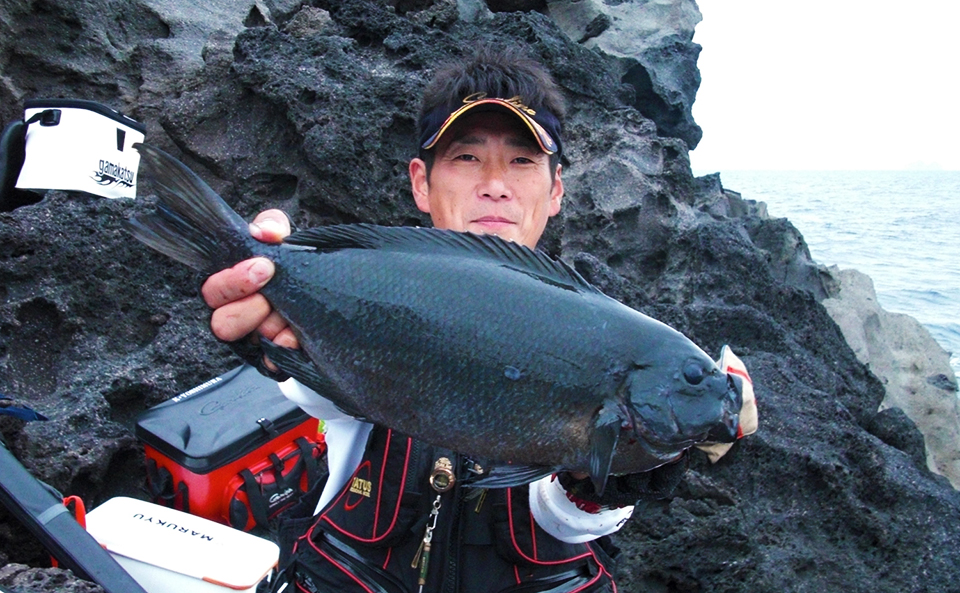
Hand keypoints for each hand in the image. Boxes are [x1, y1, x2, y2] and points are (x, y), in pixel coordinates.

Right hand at [201, 210, 299, 370]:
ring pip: (249, 342)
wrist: (328, 292)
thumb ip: (271, 227)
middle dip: (249, 308)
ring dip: (269, 326)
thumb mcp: (282, 240)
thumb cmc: (294, 265)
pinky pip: (272, 361)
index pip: (213, 291)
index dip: (233, 281)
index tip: (263, 267)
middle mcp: (237, 315)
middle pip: (222, 323)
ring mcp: (255, 339)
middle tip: (271, 298)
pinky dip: (285, 347)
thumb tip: (263, 233)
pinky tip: (297, 338)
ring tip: (288, 317)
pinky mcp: (274, 357)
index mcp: (230, 287)